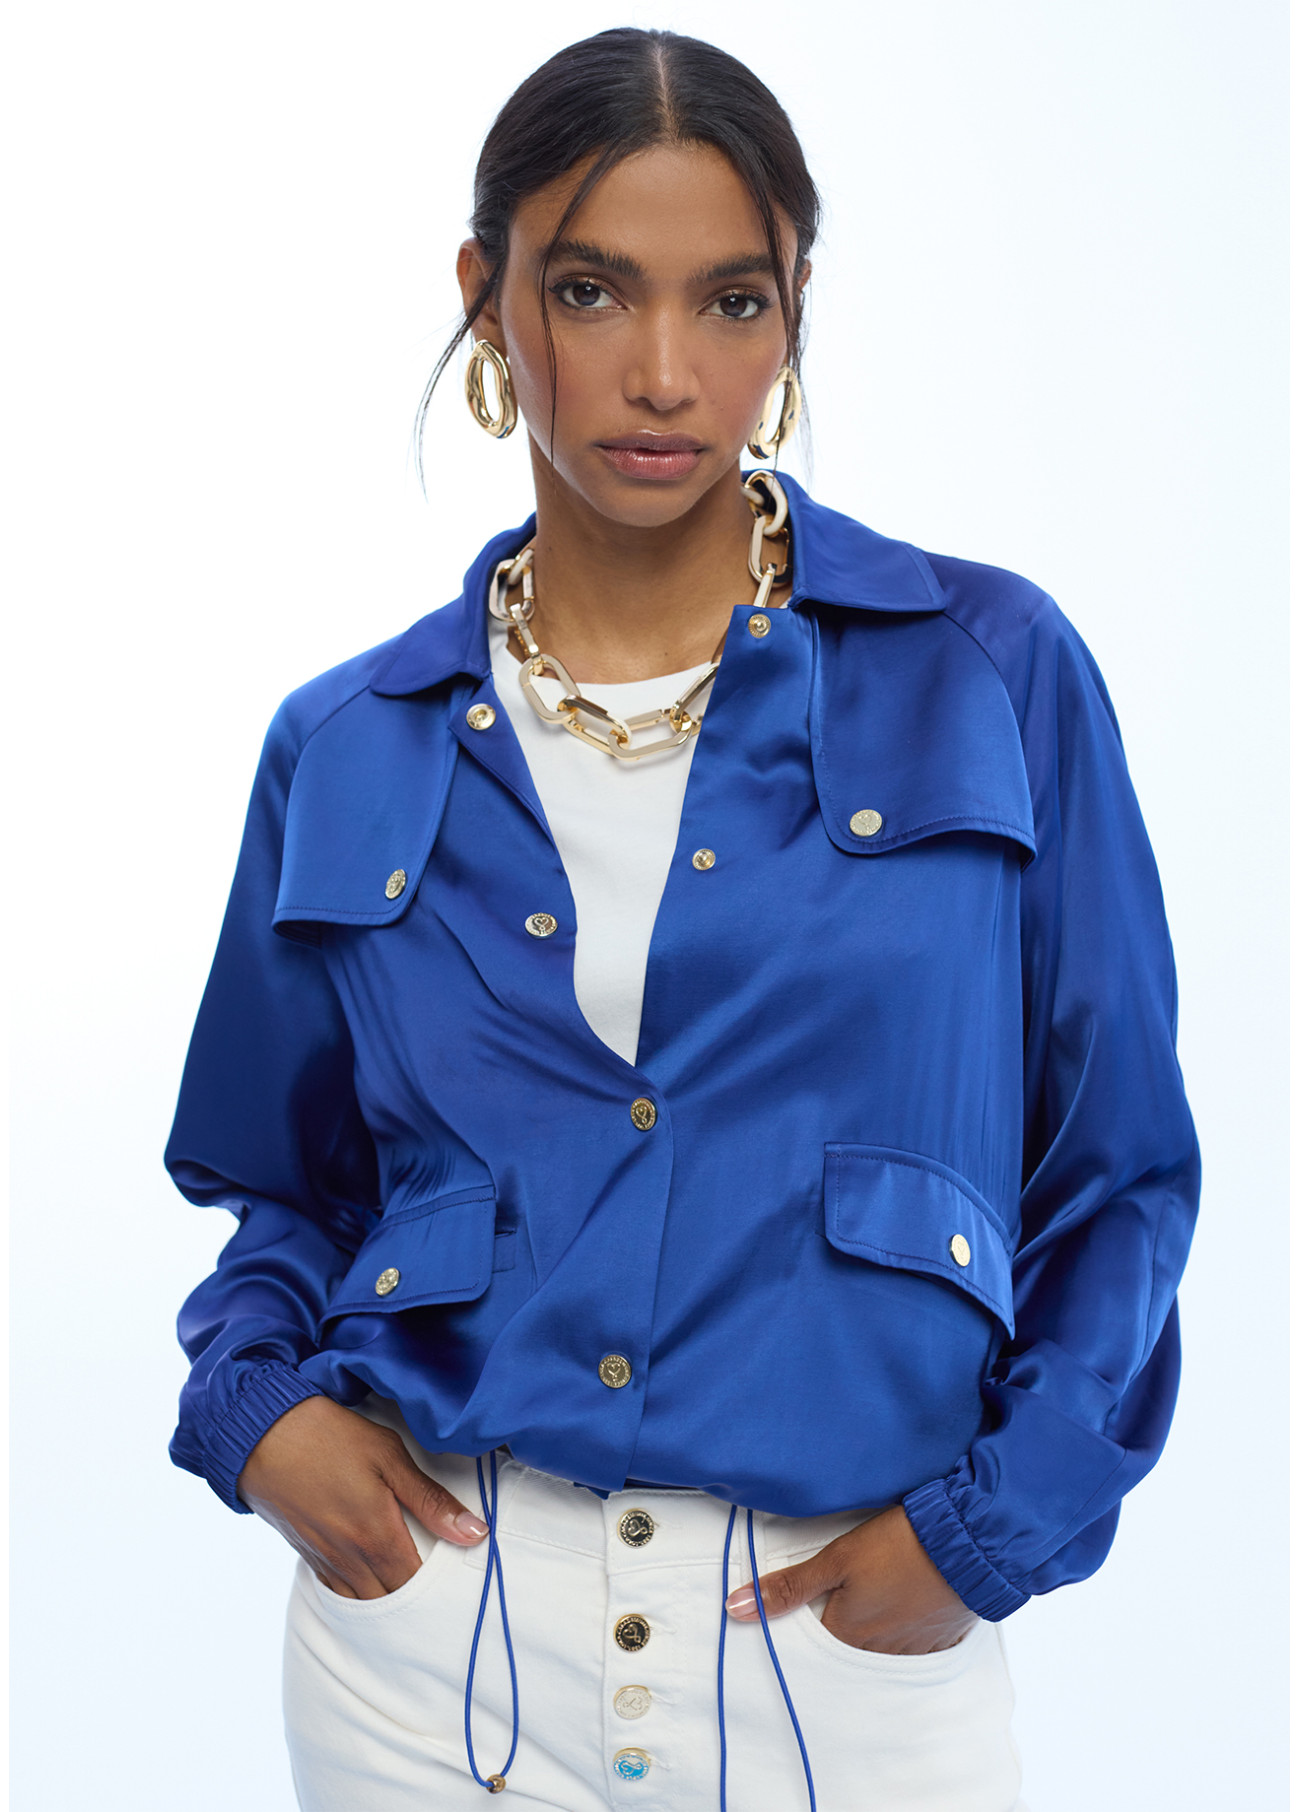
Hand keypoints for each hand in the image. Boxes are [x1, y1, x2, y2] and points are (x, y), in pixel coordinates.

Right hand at [237, 1395, 487, 1598]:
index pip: (417, 1585)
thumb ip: (431, 1501)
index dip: (440, 1590)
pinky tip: (368, 1583)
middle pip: (391, 1602)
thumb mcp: (388, 1457)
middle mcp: (350, 1559)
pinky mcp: (306, 1553)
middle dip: (415, 1603)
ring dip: (386, 1603)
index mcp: (377, 1537)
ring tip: (410, 1595)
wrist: (262, 1436)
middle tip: (439, 1596)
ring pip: (362, 1602)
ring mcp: (325, 1560)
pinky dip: (357, 1595)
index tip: (458, 1584)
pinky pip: (336, 1591)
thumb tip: (475, 1532)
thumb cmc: (329, 1438)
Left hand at [725, 1505, 976, 1654]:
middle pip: (847, 1647)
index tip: (801, 1609)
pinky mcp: (941, 1638)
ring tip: (874, 1599)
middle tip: (841, 1599)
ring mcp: (913, 1647)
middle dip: (840, 1627)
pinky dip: (906, 1629)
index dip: (804, 1622)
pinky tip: (906, 1606)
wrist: (967, 1543)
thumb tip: (734, 1609)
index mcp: (847, 1634)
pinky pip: (915, 1645)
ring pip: (881, 1648)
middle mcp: (878, 1651)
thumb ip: (788, 1587)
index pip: (813, 1642)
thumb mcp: (836, 1559)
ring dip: (874, 1629)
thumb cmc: (898, 1546)